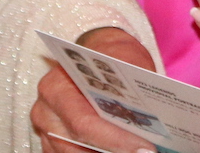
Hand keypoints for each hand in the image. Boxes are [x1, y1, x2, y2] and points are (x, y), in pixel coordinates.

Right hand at [30, 27, 159, 152]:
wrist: (93, 57)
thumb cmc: (108, 57)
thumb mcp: (124, 60)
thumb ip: (133, 88)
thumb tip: (154, 116)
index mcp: (56, 87)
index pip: (84, 123)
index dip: (115, 140)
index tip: (145, 148)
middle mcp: (45, 112)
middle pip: (77, 146)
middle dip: (114, 151)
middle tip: (145, 152)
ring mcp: (47, 131)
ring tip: (137, 152)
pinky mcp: (53, 144)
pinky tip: (122, 151)